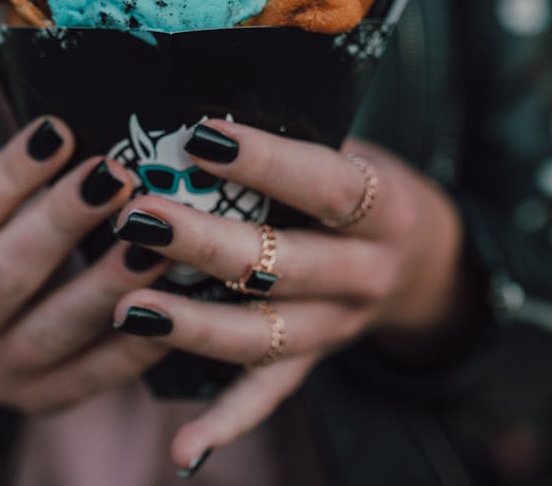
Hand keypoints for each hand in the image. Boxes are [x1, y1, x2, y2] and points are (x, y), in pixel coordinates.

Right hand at [0, 117, 172, 413]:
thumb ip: (9, 183)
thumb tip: (64, 111)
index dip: (10, 173)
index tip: (59, 129)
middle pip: (6, 275)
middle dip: (64, 221)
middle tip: (116, 175)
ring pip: (56, 329)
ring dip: (108, 280)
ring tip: (154, 238)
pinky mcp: (44, 401)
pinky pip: (98, 372)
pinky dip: (140, 337)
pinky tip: (174, 298)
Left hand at [110, 119, 468, 471]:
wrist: (422, 258)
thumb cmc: (359, 183)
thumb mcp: (348, 148)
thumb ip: (290, 137)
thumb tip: (191, 101)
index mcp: (381, 208)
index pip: (323, 184)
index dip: (265, 162)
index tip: (200, 136)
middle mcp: (365, 274)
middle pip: (282, 265)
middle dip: (205, 243)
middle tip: (138, 216)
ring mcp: (338, 327)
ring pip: (263, 335)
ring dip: (194, 326)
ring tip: (129, 308)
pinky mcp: (312, 363)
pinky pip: (267, 396)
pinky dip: (224, 424)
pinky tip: (182, 450)